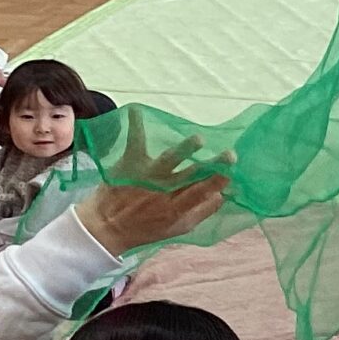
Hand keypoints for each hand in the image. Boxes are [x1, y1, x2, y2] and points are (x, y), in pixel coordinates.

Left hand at [77, 112, 231, 254]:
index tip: (232, 172)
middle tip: (230, 155)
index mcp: (177, 207)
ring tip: (198, 140)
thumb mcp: (178, 228)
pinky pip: (135, 142)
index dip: (219, 182)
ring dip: (184, 149)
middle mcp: (164, 190)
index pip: (203, 192)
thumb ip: (201, 212)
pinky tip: (137, 111)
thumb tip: (222, 195)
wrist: (106, 228)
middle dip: (212, 166)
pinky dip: (135, 126)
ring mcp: (147, 176)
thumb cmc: (146, 228)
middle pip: (193, 175)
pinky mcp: (129, 164)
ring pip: (169, 160)